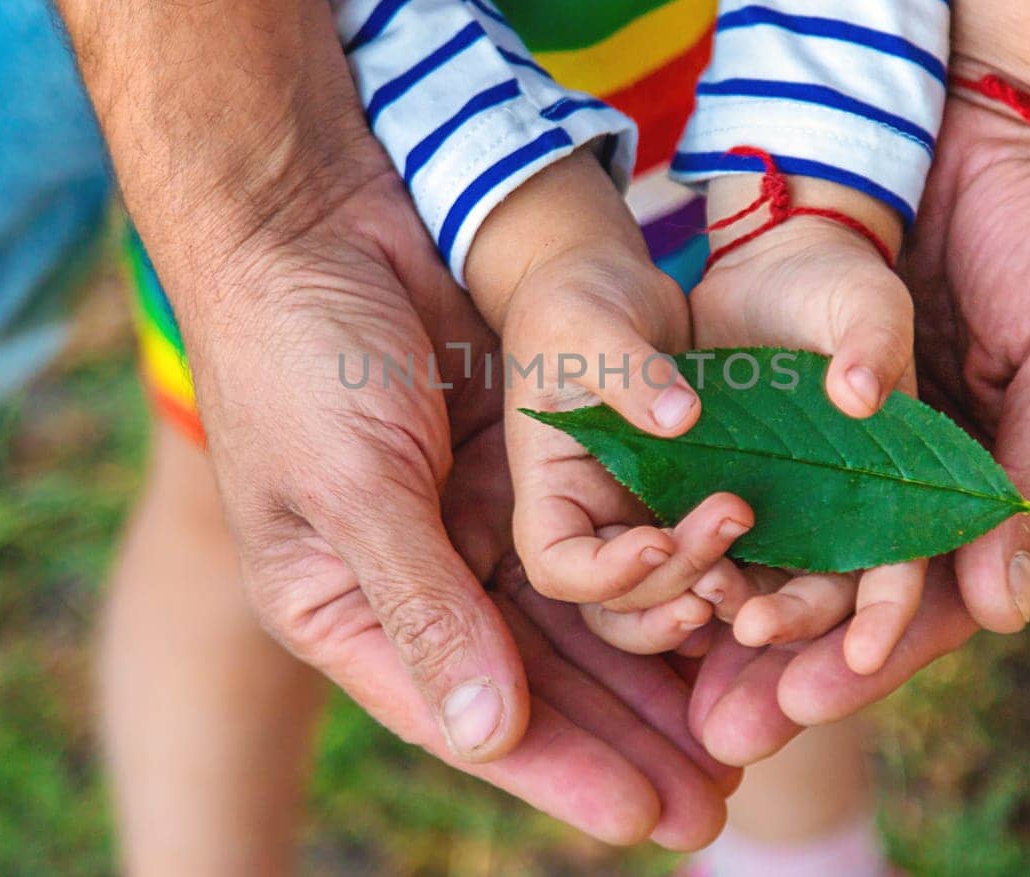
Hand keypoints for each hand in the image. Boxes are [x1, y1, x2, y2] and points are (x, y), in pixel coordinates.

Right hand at [167, 164, 734, 847]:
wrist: (311, 213)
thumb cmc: (295, 357)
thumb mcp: (352, 491)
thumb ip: (425, 606)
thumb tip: (492, 734)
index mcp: (346, 606)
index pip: (463, 711)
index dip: (557, 770)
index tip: (644, 819)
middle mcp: (418, 573)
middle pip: (535, 680)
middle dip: (622, 741)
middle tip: (714, 803)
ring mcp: (472, 513)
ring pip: (578, 616)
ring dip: (652, 674)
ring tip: (734, 736)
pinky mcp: (523, 456)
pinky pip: (601, 528)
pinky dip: (656, 570)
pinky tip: (721, 613)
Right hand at [466, 149, 753, 656]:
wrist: (609, 290)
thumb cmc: (580, 300)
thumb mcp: (593, 323)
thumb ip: (629, 370)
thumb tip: (681, 418)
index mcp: (546, 485)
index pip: (555, 565)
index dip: (604, 572)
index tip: (657, 536)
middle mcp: (585, 518)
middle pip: (613, 599)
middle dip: (671, 582)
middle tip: (733, 519)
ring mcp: (629, 521)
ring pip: (655, 600)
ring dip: (700, 596)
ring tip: (752, 574)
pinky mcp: (674, 510)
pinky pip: (698, 567)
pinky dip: (729, 578)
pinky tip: (771, 568)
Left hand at [687, 81, 1029, 761]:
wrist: (1003, 111)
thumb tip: (1000, 612)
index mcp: (994, 481)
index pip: (931, 595)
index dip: (873, 651)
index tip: (809, 695)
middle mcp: (915, 467)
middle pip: (845, 584)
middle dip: (789, 650)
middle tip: (729, 716)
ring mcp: (848, 423)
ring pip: (786, 530)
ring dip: (739, 593)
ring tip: (686, 650)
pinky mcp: (787, 371)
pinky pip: (744, 449)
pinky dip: (708, 502)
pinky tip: (664, 550)